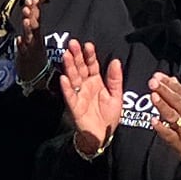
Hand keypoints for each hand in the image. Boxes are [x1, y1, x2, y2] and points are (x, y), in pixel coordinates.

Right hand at [59, 38, 123, 156]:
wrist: (102, 136)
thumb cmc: (109, 116)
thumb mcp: (116, 96)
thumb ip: (115, 79)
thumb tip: (115, 60)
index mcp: (96, 81)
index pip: (92, 65)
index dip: (90, 55)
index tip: (88, 45)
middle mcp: (85, 86)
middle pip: (80, 68)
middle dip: (76, 56)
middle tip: (72, 43)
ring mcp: (78, 95)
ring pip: (73, 78)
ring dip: (69, 67)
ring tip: (66, 55)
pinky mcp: (74, 106)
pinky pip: (69, 96)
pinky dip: (66, 88)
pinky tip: (64, 78)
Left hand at [147, 70, 180, 169]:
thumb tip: (172, 80)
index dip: (169, 83)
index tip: (158, 75)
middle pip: (177, 102)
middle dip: (165, 90)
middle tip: (153, 82)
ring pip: (173, 116)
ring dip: (163, 106)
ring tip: (153, 96)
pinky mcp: (179, 143)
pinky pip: (170, 135)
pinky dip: (162, 128)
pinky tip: (154, 121)